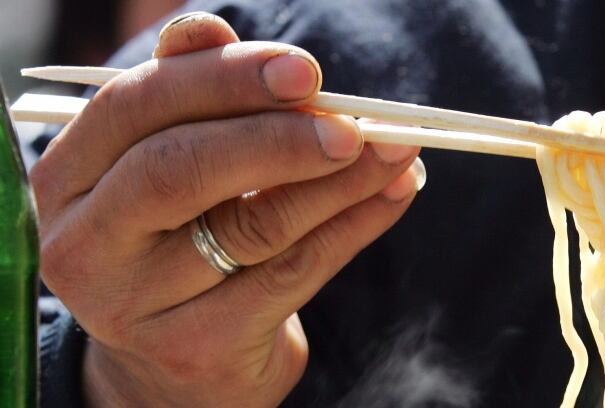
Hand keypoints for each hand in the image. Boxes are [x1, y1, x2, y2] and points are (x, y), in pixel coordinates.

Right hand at [32, 12, 424, 406]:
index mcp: (68, 179)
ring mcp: (135, 306)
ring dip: (339, 180)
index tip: (303, 71)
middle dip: (278, 136)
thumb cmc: (179, 238)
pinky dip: (354, 226)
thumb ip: (188, 99)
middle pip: (179, 170)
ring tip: (395, 151)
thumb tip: (208, 27)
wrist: (180, 358)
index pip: (135, 108)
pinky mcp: (197, 347)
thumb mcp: (172, 166)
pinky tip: (392, 195)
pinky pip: (293, 273)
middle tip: (351, 123)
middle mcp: (85, 245)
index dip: (222, 81)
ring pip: (252, 225)